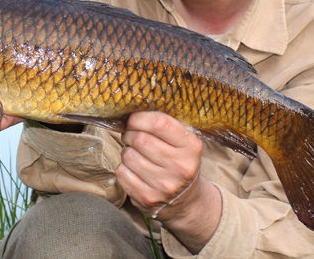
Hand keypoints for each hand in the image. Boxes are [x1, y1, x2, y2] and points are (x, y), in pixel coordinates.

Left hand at [116, 112, 221, 252]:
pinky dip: (123, 168)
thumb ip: (165, 126)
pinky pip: (122, 173)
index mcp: (191, 147)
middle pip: (141, 139)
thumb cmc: (179, 163)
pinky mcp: (148, 198)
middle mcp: (180, 167)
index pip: (160, 123)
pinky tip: (134, 169)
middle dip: (130, 134)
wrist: (186, 202)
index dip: (140, 118)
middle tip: (132, 136)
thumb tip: (133, 112)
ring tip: (136, 154)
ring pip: (128, 155)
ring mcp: (164, 185)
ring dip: (127, 151)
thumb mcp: (184, 143)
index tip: (134, 119)